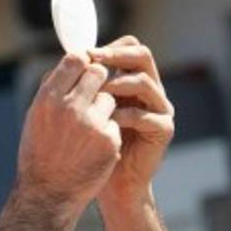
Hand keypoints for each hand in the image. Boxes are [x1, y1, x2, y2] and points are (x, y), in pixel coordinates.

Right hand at [16, 54, 121, 217]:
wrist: (49, 194)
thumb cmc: (39, 154)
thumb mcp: (36, 118)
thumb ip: (53, 89)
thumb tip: (72, 63)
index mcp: (48, 99)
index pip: (75, 59)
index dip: (83, 62)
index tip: (86, 68)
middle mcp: (69, 107)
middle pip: (98, 72)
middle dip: (100, 80)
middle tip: (95, 93)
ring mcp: (92, 124)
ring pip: (110, 97)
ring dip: (105, 107)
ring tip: (89, 128)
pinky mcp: (109, 140)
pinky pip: (116, 122)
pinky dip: (109, 132)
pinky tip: (95, 148)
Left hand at [90, 37, 173, 205]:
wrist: (109, 184)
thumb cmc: (91, 147)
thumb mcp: (84, 109)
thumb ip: (81, 84)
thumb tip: (67, 57)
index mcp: (132, 80)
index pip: (129, 48)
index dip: (108, 47)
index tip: (85, 53)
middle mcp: (149, 90)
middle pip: (143, 56)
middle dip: (116, 56)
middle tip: (95, 61)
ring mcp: (160, 109)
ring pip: (145, 82)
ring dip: (119, 84)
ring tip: (99, 94)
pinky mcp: (163, 129)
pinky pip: (146, 115)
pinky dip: (124, 115)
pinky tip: (108, 121)